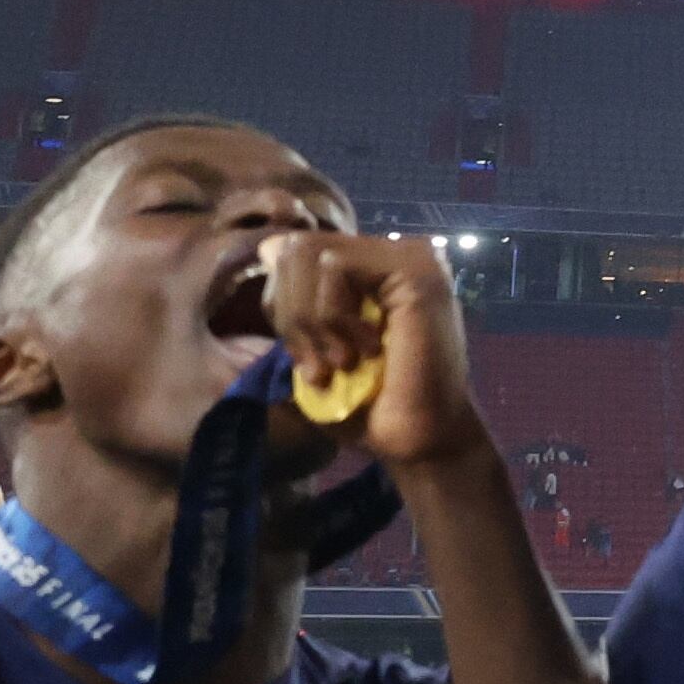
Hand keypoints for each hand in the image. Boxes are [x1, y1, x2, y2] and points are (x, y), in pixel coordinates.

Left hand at [253, 231, 483, 477]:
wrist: (417, 440)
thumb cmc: (368, 405)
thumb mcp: (313, 347)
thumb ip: (291, 300)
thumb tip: (267, 243)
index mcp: (372, 270)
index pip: (294, 251)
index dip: (283, 304)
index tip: (307, 359)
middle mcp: (393, 253)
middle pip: (295, 246)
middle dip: (289, 313)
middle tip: (319, 366)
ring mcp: (409, 256)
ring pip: (309, 252)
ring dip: (310, 319)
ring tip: (340, 363)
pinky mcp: (416, 268)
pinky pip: (336, 266)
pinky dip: (332, 315)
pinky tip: (361, 351)